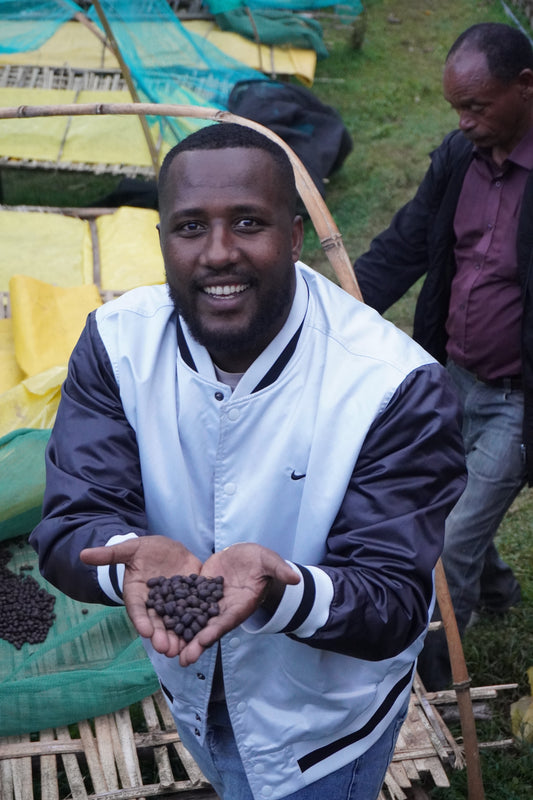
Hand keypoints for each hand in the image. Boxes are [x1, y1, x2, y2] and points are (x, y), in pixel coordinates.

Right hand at [80, 536, 201, 656]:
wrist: (167, 550)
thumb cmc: (144, 550)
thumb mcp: (130, 549)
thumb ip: (111, 554)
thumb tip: (83, 554)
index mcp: (138, 594)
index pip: (137, 609)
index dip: (140, 620)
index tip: (144, 631)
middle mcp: (155, 603)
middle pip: (157, 622)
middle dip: (161, 636)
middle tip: (166, 649)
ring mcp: (174, 603)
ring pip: (175, 623)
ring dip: (178, 637)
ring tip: (182, 650)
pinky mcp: (192, 598)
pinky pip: (195, 612)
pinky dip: (197, 624)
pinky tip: (202, 635)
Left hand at [176, 543, 299, 666]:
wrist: (246, 557)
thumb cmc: (260, 561)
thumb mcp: (269, 561)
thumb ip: (279, 570)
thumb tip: (295, 578)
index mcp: (240, 605)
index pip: (227, 621)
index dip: (216, 630)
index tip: (205, 641)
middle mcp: (223, 608)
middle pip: (208, 628)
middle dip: (195, 643)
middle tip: (181, 659)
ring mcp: (209, 602)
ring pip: (193, 620)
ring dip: (181, 634)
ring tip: (165, 648)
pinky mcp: (198, 591)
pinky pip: (184, 603)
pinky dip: (173, 614)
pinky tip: (158, 621)